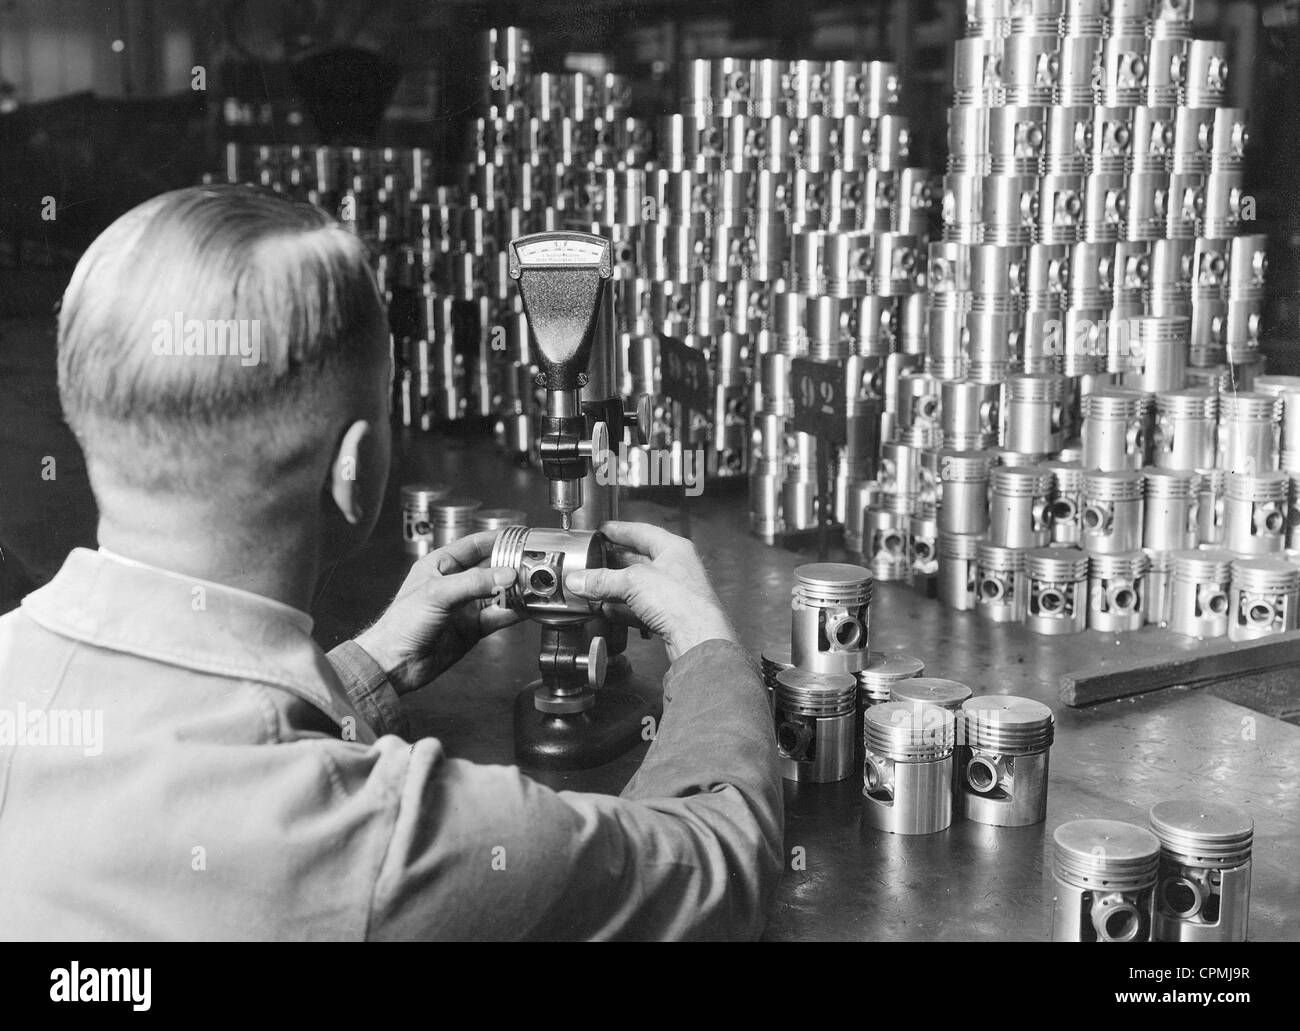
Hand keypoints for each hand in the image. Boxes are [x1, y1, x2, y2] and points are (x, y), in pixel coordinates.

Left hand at [354, 532, 520, 694]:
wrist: (396, 663)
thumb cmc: (401, 624)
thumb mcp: (438, 593)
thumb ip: (474, 582)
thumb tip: (505, 574)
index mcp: (441, 565)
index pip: (475, 545)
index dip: (498, 539)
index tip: (520, 536)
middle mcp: (455, 583)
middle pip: (492, 569)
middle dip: (513, 566)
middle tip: (534, 564)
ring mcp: (466, 606)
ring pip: (499, 593)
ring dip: (516, 590)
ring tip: (536, 586)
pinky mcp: (473, 627)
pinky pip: (499, 616)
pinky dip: (514, 612)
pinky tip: (526, 608)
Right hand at [564, 520, 735, 662]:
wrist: (698, 639)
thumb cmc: (683, 603)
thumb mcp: (634, 581)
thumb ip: (603, 579)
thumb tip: (581, 579)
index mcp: (674, 549)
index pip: (643, 532)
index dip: (621, 530)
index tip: (605, 530)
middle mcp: (676, 569)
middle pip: (639, 560)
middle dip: (615, 562)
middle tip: (595, 560)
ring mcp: (674, 594)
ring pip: (639, 587)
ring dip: (616, 588)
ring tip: (595, 587)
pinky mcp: (669, 617)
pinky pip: (641, 609)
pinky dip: (623, 609)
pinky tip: (609, 611)